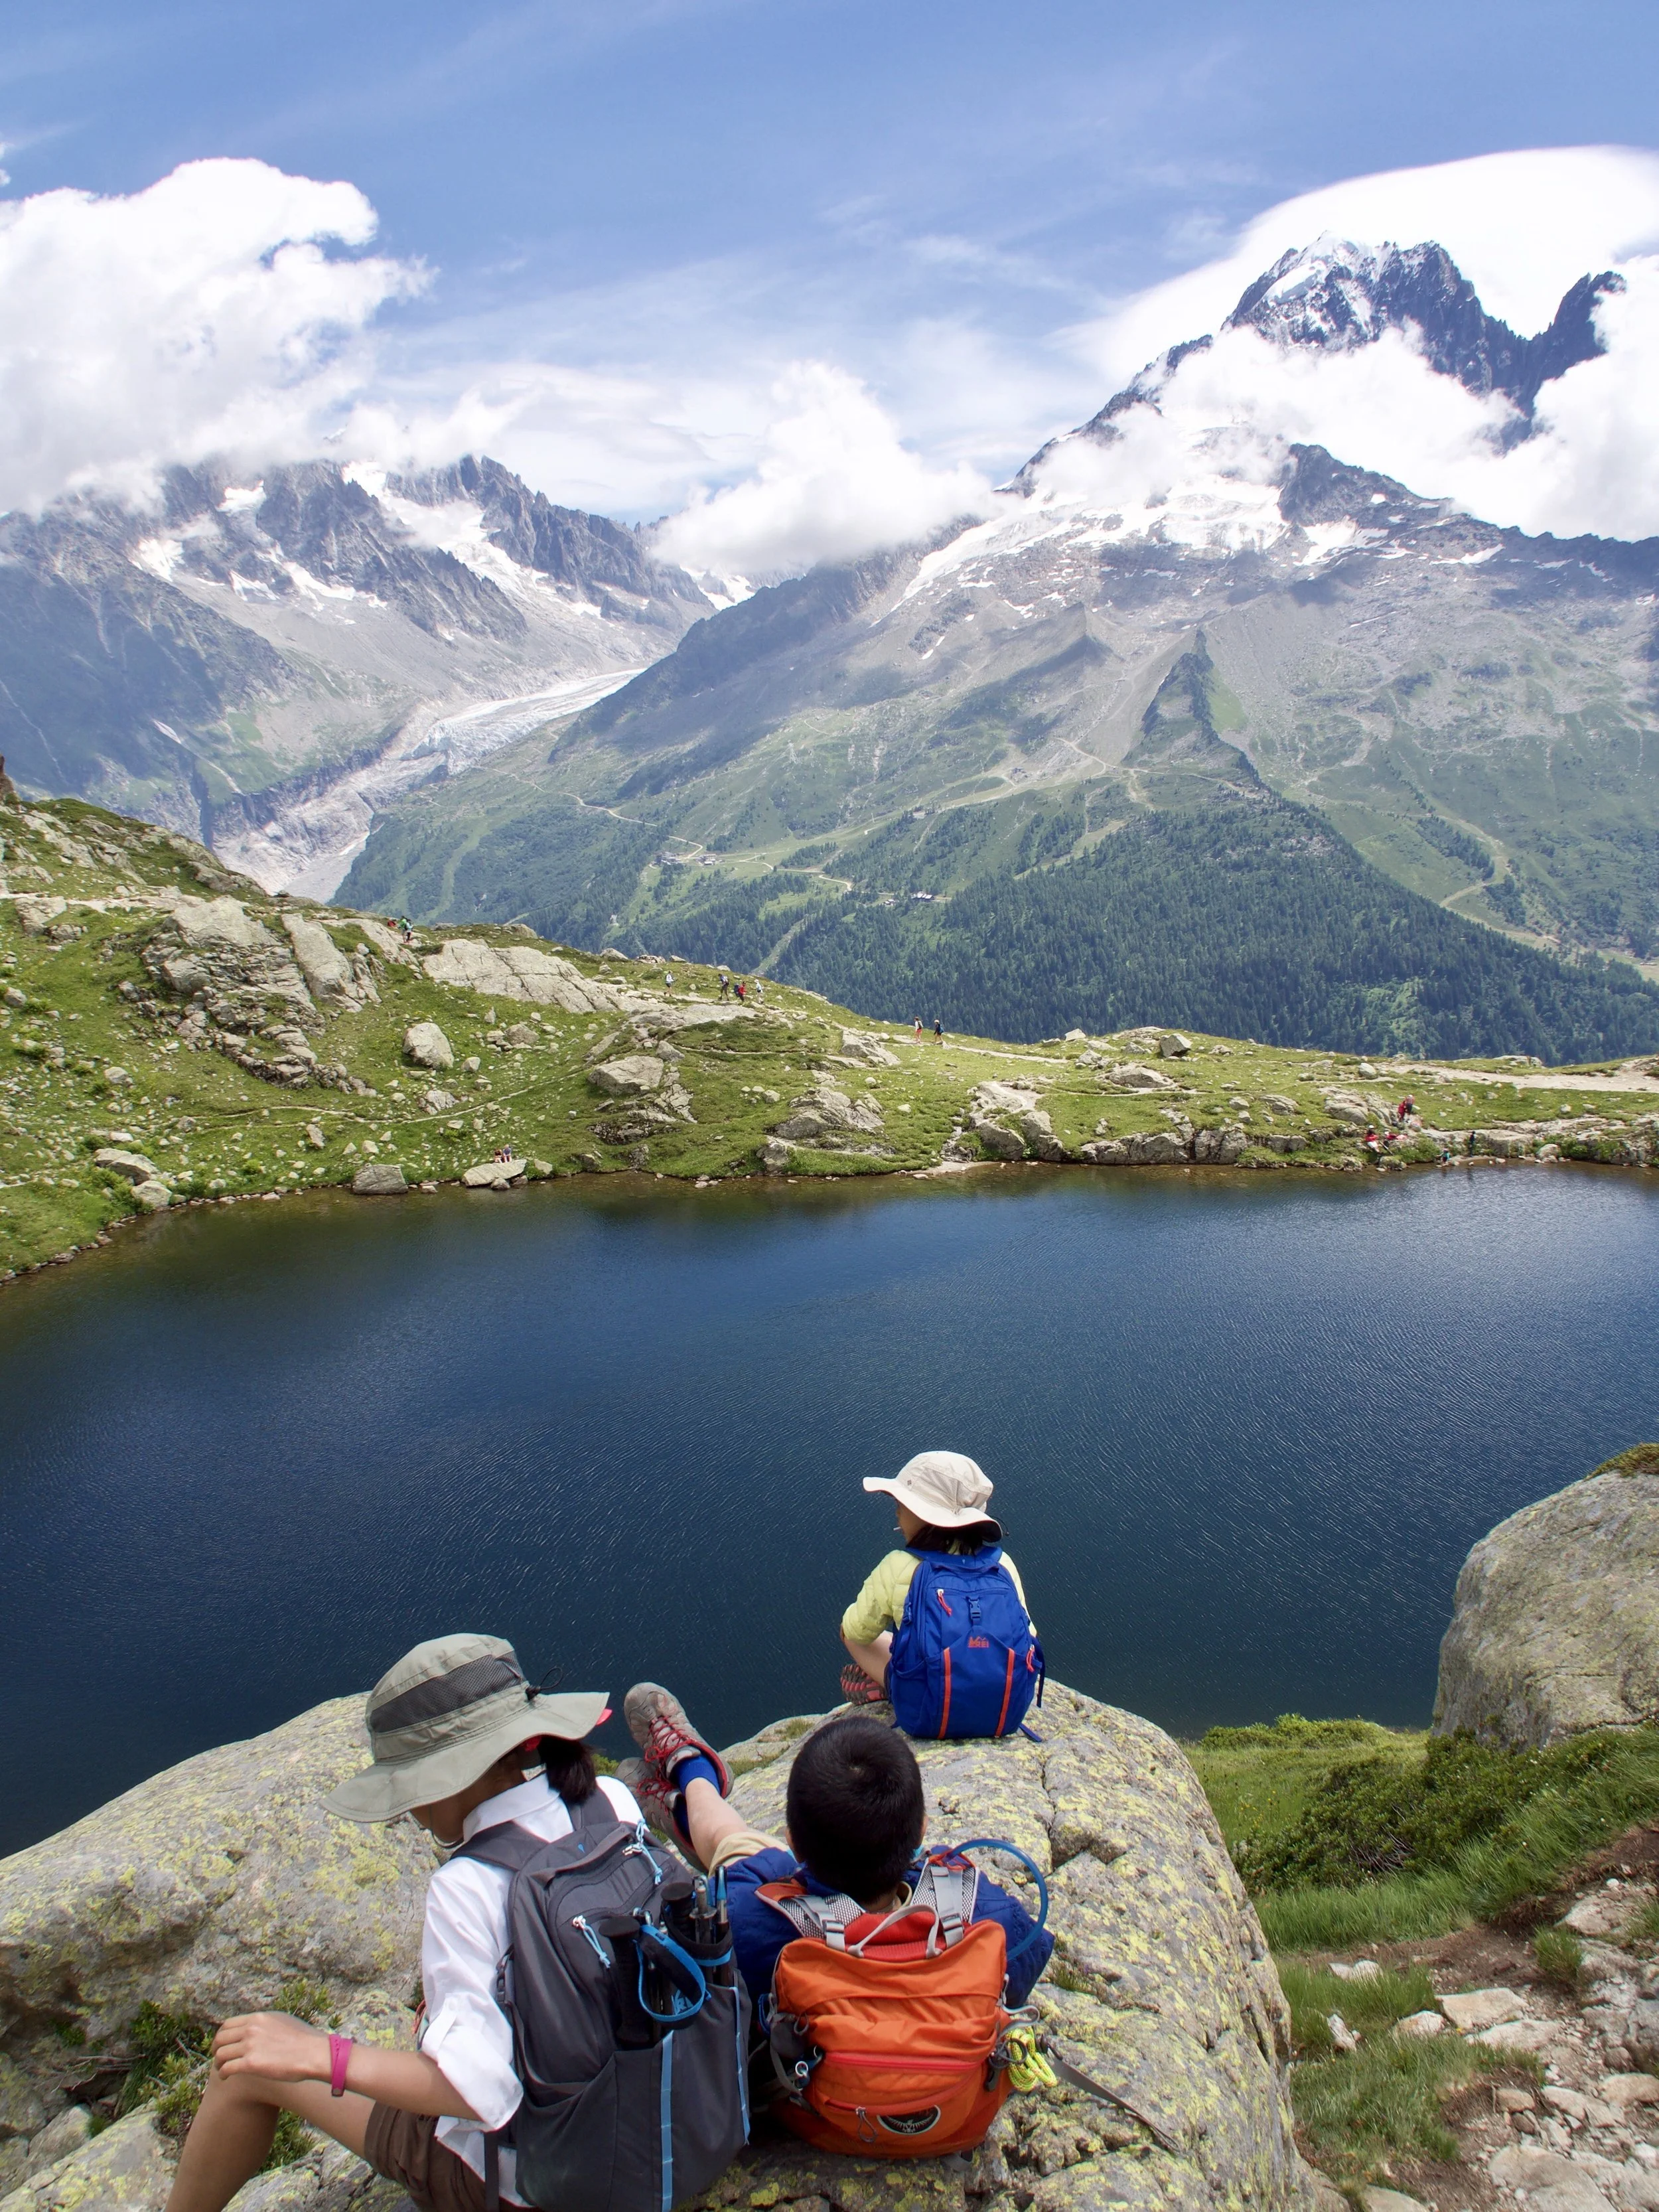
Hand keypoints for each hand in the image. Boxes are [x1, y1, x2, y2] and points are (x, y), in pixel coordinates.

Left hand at [211, 2013, 330, 2083]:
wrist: (313, 2053)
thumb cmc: (304, 2040)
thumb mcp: (283, 2021)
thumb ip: (266, 2024)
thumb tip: (258, 2028)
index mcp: (259, 2018)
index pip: (228, 2024)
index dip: (222, 2036)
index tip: (223, 2044)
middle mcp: (251, 2029)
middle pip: (221, 2038)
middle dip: (216, 2049)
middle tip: (218, 2058)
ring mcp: (250, 2045)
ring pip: (221, 2054)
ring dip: (218, 2062)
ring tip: (221, 2069)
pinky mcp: (251, 2064)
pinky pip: (227, 2068)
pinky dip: (222, 2073)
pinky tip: (225, 2078)